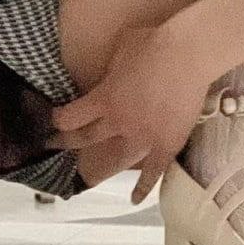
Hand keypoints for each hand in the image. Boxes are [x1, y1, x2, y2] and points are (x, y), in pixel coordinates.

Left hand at [46, 22, 211, 204]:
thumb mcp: (119, 51)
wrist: (188, 54)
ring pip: (116, 159)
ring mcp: (144, 137)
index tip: (55, 119)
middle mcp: (119, 123)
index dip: (59, 119)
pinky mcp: (167, 145)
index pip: (71, 117)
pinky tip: (134, 200)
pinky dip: (144, 188)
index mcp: (104, 99)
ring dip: (100, 168)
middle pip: (86, 139)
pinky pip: (153, 173)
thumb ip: (110, 71)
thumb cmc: (153, 44)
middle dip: (66, 143)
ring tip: (86, 176)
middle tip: (55, 145)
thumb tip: (108, 75)